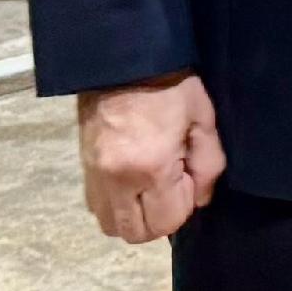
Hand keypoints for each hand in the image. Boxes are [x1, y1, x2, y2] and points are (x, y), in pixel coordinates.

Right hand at [79, 74, 225, 244]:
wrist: (123, 57)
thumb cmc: (171, 85)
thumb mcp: (203, 120)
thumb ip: (208, 166)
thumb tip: (199, 199)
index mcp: (150, 167)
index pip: (167, 221)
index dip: (184, 206)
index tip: (187, 177)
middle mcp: (116, 179)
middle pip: (135, 233)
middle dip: (158, 220)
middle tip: (170, 187)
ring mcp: (94, 174)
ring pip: (111, 224)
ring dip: (134, 216)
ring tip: (150, 187)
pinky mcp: (83, 166)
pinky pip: (96, 206)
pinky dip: (116, 204)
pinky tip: (132, 181)